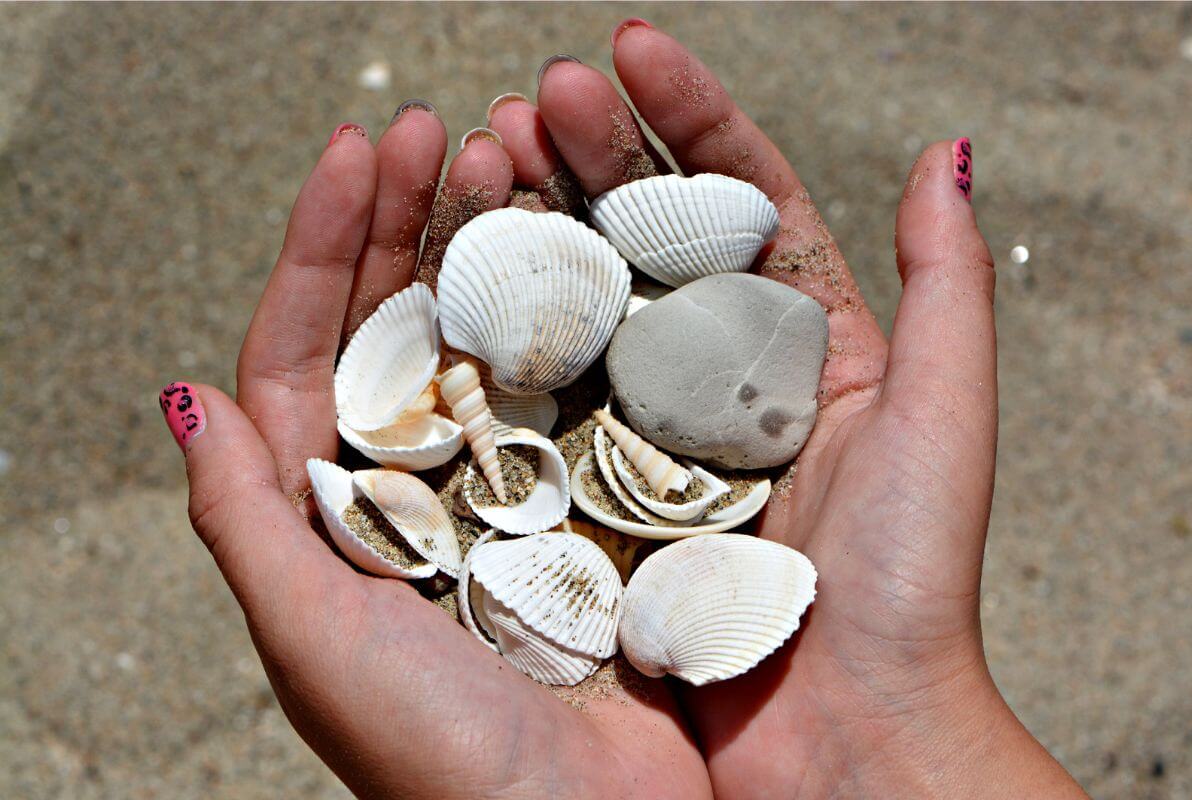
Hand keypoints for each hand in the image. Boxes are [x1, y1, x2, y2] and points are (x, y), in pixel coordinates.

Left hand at [159, 111, 709, 797]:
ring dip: (490, 251)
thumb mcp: (316, 644)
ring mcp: (509, 489)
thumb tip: (182, 397)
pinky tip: (586, 257)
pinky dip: (576, 321)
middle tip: (434, 131)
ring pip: (486, 343)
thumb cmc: (443, 767)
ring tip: (508, 162)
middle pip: (396, 328)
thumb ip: (249, 524)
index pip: (307, 352)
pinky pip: (573, 392)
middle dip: (405, 222)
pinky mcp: (591, 504)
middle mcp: (419, 490)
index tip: (358, 154)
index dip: (322, 247)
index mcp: (338, 515)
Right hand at [488, 20, 1088, 798]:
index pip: (740, 199)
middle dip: (591, 155)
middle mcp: (715, 380)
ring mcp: (644, 433)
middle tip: (533, 96)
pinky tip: (458, 272)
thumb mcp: (943, 419)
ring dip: (533, 224)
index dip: (687, 116)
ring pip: (581, 305)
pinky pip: (539, 398)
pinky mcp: (590, 494)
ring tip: (482, 152)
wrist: (838, 749)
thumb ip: (948, 283)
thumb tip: (949, 153)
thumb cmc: (904, 594)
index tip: (629, 48)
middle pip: (645, 239)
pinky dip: (500, 331)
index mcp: (799, 346)